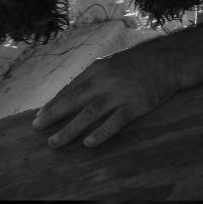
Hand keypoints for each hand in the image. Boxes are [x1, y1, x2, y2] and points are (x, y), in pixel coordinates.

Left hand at [31, 43, 180, 148]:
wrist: (165, 60)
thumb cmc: (135, 64)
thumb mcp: (109, 64)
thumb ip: (91, 78)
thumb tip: (70, 92)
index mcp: (95, 70)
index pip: (68, 90)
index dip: (52, 104)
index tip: (39, 117)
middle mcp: (103, 81)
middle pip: (72, 101)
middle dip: (52, 115)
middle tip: (37, 128)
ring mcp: (118, 94)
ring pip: (88, 114)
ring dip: (69, 129)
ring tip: (55, 142)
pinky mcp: (134, 105)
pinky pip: (114, 122)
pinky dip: (100, 133)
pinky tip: (88, 143)